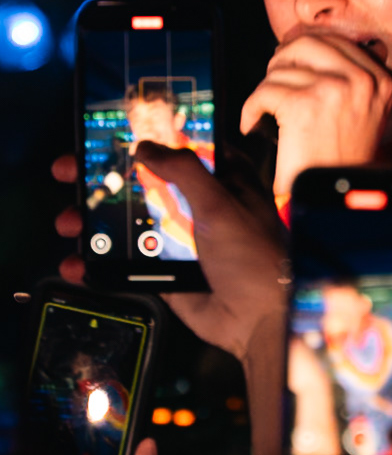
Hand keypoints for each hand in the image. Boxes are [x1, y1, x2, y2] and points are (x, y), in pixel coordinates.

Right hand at [53, 145, 286, 359]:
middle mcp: (198, 203)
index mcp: (220, 179)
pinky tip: (78, 261)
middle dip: (103, 179)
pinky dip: (100, 261)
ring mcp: (179, 236)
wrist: (259, 319)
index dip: (144, 138)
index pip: (177, 147)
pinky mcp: (164, 268)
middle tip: (71, 172)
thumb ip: (185, 170)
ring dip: (94, 220)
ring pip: (128, 220)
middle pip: (142, 182)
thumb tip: (147, 146)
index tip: (108, 135)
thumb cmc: (255, 259)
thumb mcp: (221, 204)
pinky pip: (126, 260)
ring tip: (70, 221)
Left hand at [240, 31, 391, 195]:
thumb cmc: (341, 160)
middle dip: (283, 61)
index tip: (290, 66)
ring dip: (266, 90)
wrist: (335, 199)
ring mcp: (334, 90)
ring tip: (266, 111)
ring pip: (281, 67)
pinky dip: (251, 109)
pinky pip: (264, 92)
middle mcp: (362, 81)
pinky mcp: (304, 105)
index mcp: (380, 81)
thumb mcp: (363, 113)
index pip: (335, 41)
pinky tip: (253, 124)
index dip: (305, 51)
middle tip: (273, 84)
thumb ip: (349, 78)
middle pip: (307, 43)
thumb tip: (308, 44)